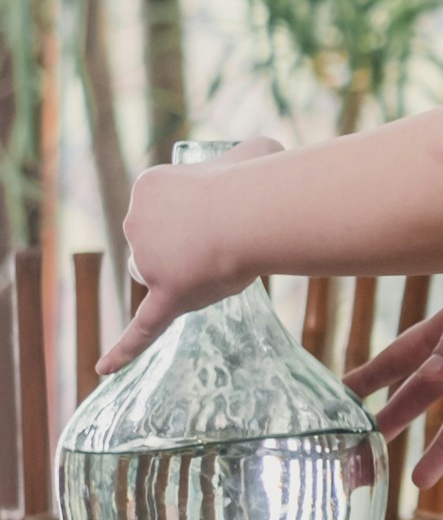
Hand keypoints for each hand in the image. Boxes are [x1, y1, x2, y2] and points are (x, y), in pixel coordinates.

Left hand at [101, 138, 286, 373]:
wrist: (253, 212)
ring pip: (152, 276)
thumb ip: (248, 157)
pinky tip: (103, 369)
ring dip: (179, 273)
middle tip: (226, 235)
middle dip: (182, 244)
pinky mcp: (164, 295)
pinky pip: (141, 328)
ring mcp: (147, 262)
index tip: (226, 206)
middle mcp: (135, 223)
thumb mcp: (254, 150)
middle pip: (150, 244)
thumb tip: (263, 162)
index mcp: (147, 187)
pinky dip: (122, 350)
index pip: (162, 208)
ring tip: (219, 259)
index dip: (199, 212)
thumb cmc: (257, 180)